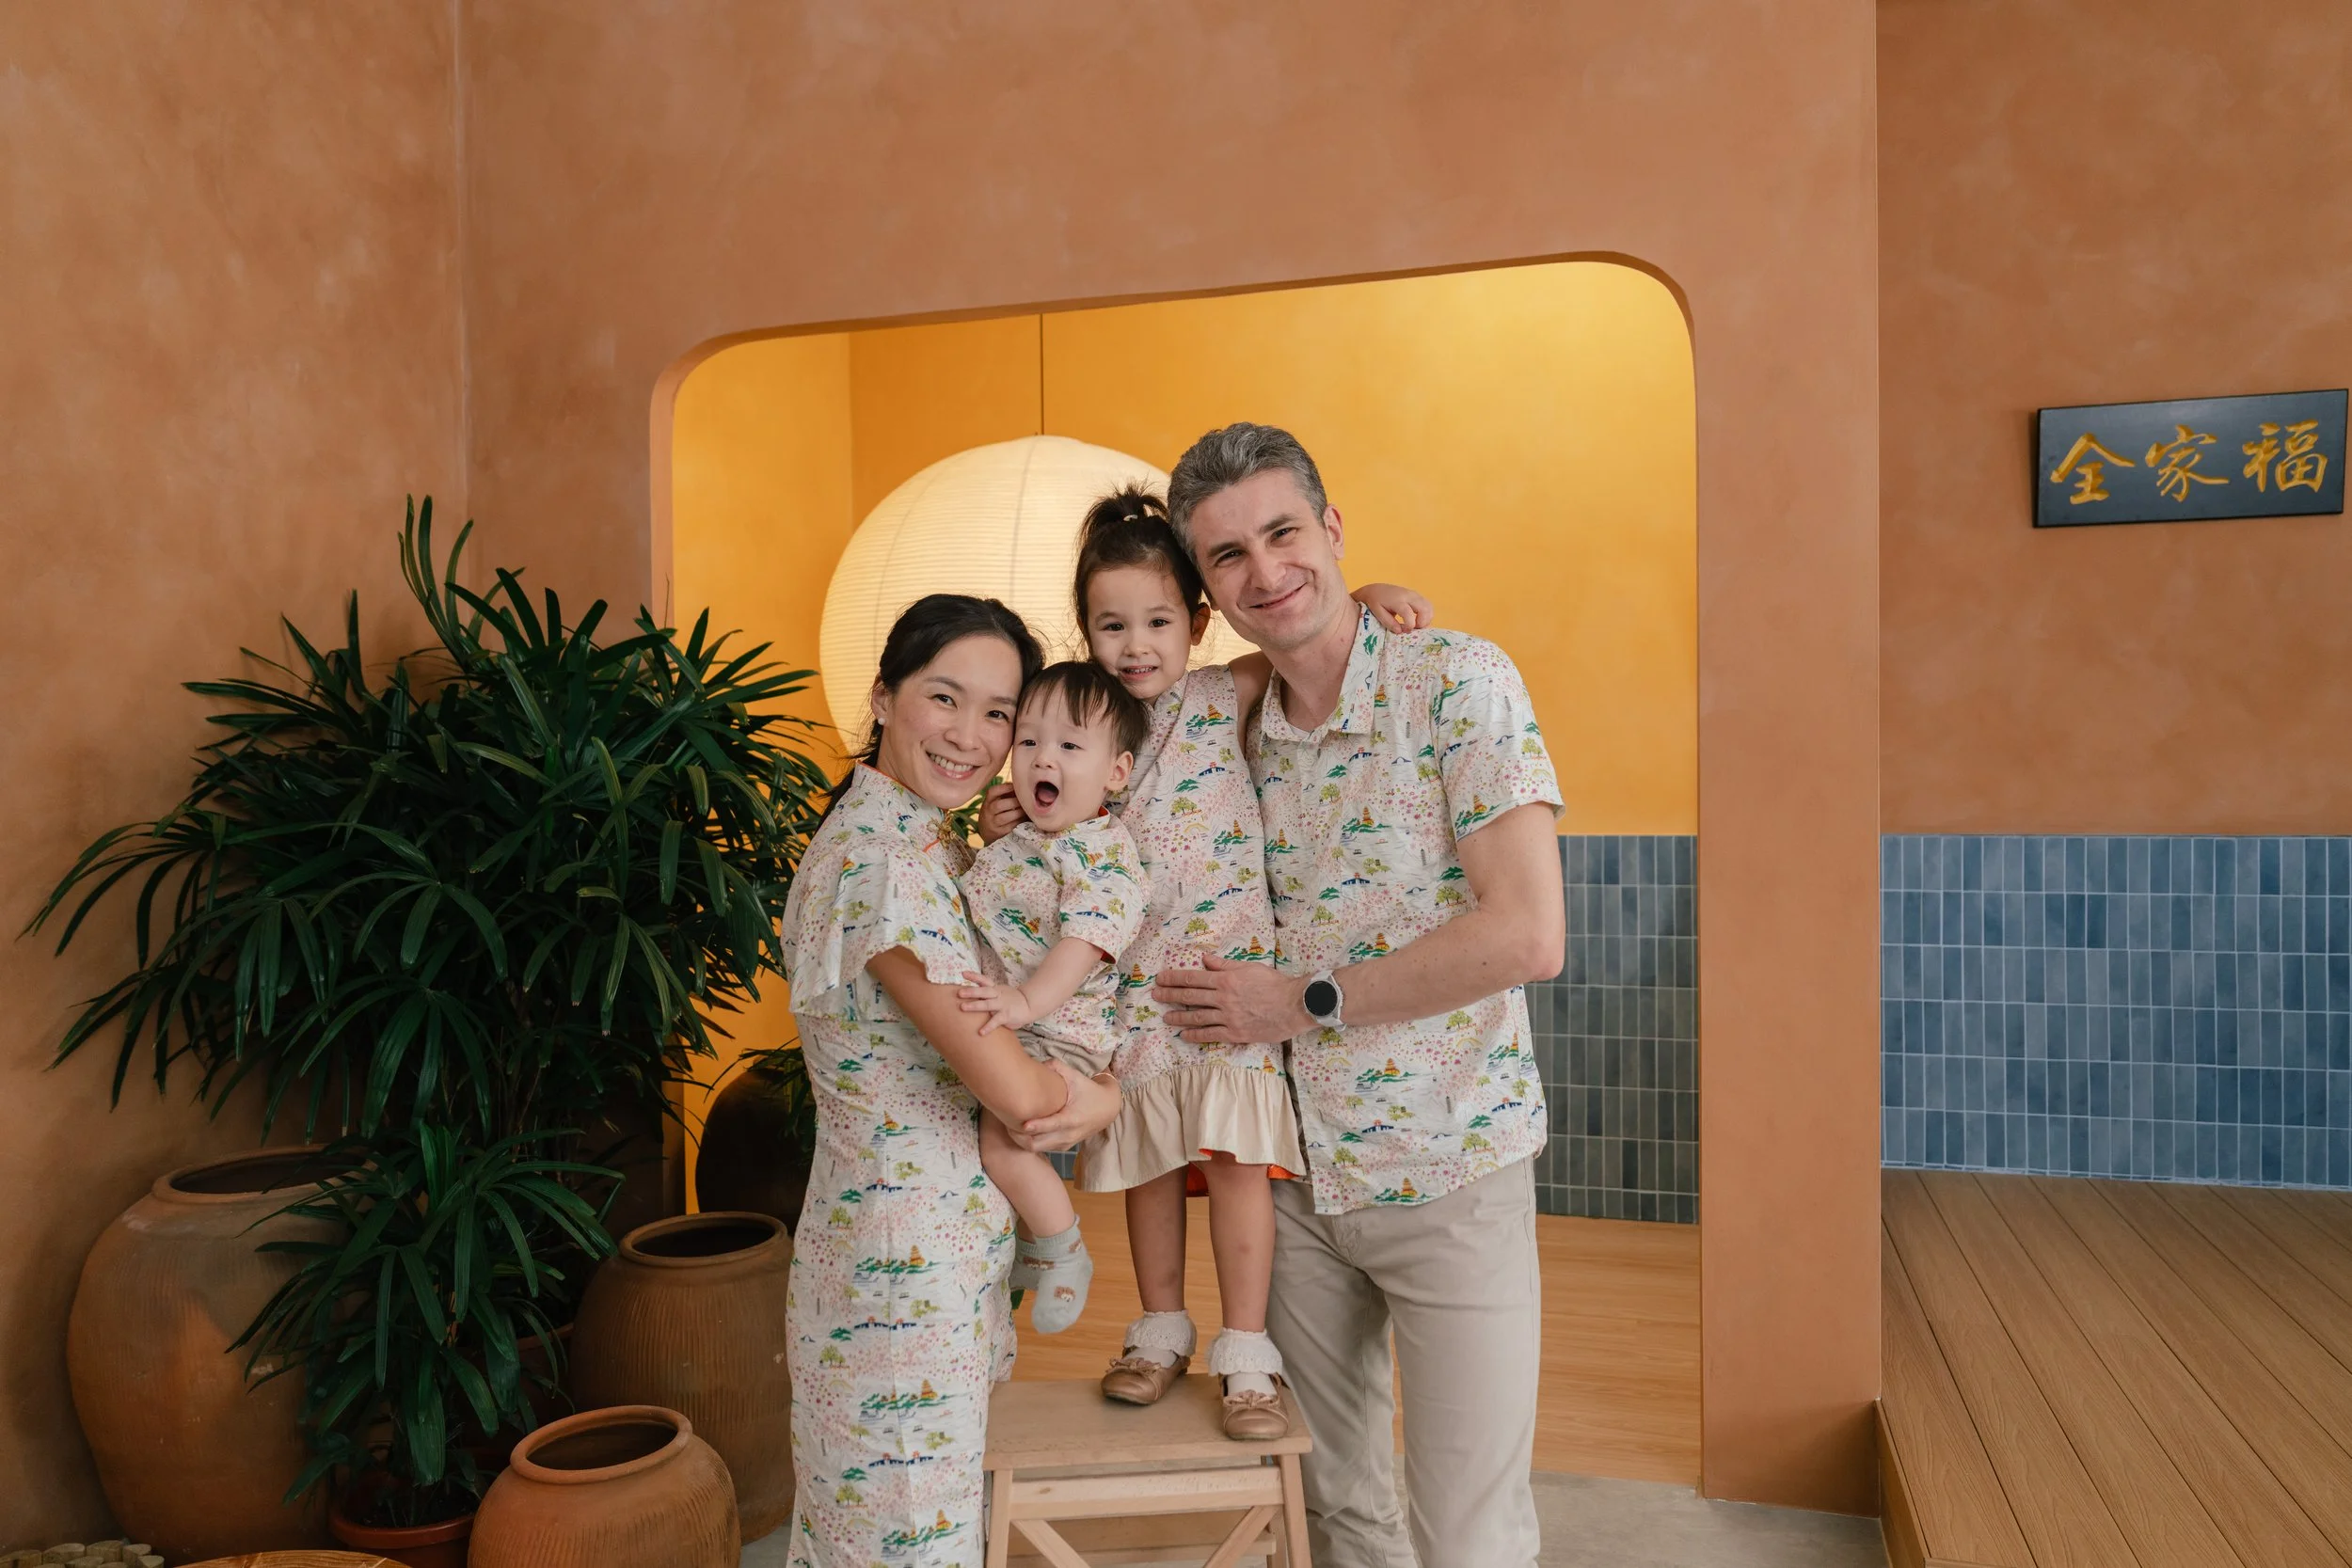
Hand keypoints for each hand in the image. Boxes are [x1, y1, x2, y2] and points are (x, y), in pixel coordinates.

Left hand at [957, 973, 1036, 1035]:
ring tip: (963, 1007)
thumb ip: (988, 995)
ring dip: (975, 1005)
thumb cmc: (1012, 999)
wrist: (1030, 1004)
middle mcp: (998, 995)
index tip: (962, 973)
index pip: (984, 980)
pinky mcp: (1007, 1015)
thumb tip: (970, 998)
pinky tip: (981, 1032)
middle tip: (959, 992)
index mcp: (996, 989)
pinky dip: (988, 1026)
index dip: (974, 976)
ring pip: (987, 1004)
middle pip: (983, 991)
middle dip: (971, 991)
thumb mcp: (1001, 993)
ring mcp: (1002, 1005)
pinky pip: (996, 1021)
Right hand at [975, 780, 1023, 844]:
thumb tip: (1023, 785)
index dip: (1005, 787)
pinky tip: (1026, 818)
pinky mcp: (999, 833)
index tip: (1016, 786)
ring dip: (1018, 813)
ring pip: (1004, 817)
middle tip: (1026, 800)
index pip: (992, 791)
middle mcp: (987, 812)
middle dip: (1014, 802)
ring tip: (1027, 810)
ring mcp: (992, 824)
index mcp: (988, 801)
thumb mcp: (997, 801)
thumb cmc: (997, 812)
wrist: (987, 831)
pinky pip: (1010, 827)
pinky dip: (1019, 822)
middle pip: (998, 805)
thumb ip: (1007, 793)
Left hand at [1012, 1063, 1121, 1151]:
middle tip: (1005, 1122)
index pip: (1052, 1125)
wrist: (1107, 1109)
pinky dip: (1028, 1142)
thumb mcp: (1076, 1076)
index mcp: (1072, 1118)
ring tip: (1008, 1125)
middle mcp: (1068, 1135)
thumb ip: (1056, 1067)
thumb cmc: (1089, 1091)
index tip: (1022, 1124)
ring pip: (1036, 1148)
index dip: (1036, 1126)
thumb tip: (1036, 1062)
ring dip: (1021, 1140)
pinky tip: (1019, 1130)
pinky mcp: (1062, 1147)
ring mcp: (1065, 1143)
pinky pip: (1041, 1148)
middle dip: (1019, 1136)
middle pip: (1038, 1143)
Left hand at [1151, 954, 1310, 1043]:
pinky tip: (1183, 1035)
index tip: (1161, 978)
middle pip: (1190, 996)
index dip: (1174, 978)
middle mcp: (1223, 998)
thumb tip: (1205, 960)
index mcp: (1226, 979)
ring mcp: (1228, 1017)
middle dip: (1169, 995)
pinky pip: (1210, 1035)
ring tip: (1165, 1016)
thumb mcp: (1249, 967)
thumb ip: (1225, 965)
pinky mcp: (1235, 1033)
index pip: (1193, 978)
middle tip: (1155, 995)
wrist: (1294, 1005)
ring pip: (1196, 1017)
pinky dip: (1194, 1034)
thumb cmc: (1274, 984)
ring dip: (1178, 1016)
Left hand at [1354, 582, 1433, 633]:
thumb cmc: (1376, 602)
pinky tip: (1419, 620)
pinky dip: (1427, 615)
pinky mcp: (1418, 596)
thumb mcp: (1378, 613)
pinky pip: (1428, 605)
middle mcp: (1408, 596)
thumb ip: (1389, 622)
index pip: (1408, 613)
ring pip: (1429, 607)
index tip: (1406, 631)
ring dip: (1427, 619)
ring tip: (1417, 626)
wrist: (1376, 590)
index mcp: (1397, 600)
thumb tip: (1400, 631)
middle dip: (1422, 623)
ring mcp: (1415, 595)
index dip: (1410, 625)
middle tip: (1414, 630)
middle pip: (1424, 609)